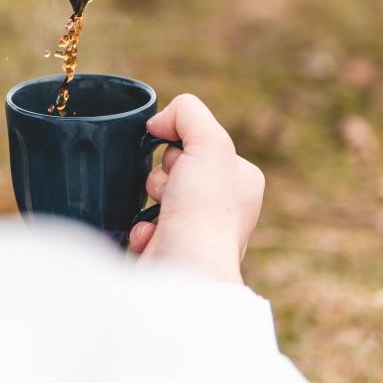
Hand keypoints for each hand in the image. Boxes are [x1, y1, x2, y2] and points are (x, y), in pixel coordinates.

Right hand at [129, 95, 264, 283]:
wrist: (186, 269)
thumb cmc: (205, 209)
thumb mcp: (209, 141)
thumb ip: (187, 113)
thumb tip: (158, 123)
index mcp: (241, 180)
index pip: (200, 143)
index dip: (182, 147)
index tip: (185, 163)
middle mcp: (223, 206)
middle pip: (173, 166)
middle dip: (163, 175)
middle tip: (172, 191)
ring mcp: (196, 230)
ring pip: (155, 192)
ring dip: (150, 199)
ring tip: (163, 215)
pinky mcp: (170, 249)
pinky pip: (142, 223)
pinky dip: (142, 227)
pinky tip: (154, 235)